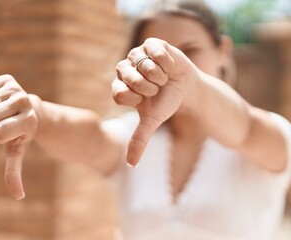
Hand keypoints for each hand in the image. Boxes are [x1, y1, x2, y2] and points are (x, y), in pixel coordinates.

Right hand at [0, 75, 37, 199]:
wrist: (31, 111)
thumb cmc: (20, 135)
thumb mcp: (16, 152)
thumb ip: (14, 173)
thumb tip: (19, 196)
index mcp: (29, 122)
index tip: (11, 134)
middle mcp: (25, 103)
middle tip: (6, 121)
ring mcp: (17, 89)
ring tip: (4, 111)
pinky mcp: (8, 79)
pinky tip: (0, 100)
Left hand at [112, 38, 197, 166]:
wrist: (186, 87)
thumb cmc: (166, 102)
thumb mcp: (152, 121)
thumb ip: (139, 140)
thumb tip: (130, 165)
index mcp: (120, 87)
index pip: (120, 94)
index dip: (138, 98)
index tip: (147, 99)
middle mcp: (124, 70)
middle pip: (130, 78)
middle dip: (149, 87)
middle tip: (157, 87)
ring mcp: (136, 55)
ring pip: (143, 65)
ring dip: (159, 75)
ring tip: (163, 76)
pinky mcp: (150, 43)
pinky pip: (154, 50)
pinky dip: (165, 61)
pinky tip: (168, 65)